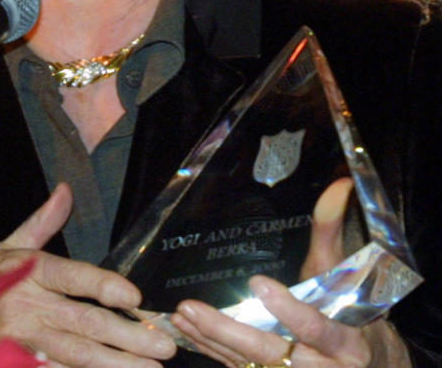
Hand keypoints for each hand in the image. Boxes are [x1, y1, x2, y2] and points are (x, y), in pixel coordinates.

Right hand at [0, 183, 176, 367]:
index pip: (72, 277)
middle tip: (164, 344)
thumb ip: (43, 221)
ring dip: (115, 363)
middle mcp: (31, 306)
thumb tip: (65, 190)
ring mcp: (26, 338)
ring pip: (76, 354)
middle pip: (84, 321)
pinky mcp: (21, 358)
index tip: (134, 296)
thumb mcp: (10, 244)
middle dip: (127, 335)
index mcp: (30, 270)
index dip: (102, 286)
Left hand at [169, 178, 410, 366]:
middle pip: (272, 352)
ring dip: (211, 341)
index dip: (289, 310)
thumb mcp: (344, 277)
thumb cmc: (352, 316)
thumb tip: (339, 184)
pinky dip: (212, 351)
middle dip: (229, 332)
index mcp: (348, 344)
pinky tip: (187, 331)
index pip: (317, 328)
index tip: (258, 283)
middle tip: (192, 308)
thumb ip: (332, 234)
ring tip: (181, 316)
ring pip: (250, 364)